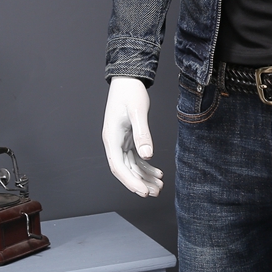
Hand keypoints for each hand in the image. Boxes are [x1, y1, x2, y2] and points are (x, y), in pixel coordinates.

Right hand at [102, 76, 163, 196]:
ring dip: (144, 176)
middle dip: (140, 182)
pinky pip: (135, 156)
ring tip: (159, 185)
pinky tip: (157, 171)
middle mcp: (114, 142)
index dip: (131, 182)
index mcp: (112, 138)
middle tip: (156, 192)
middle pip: (126, 170)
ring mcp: (120, 141)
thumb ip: (142, 134)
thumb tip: (148, 155)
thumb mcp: (138, 112)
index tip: (144, 192)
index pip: (119, 167)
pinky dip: (145, 165)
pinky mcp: (128, 137)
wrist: (128, 78)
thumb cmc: (130, 92)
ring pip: (132, 165)